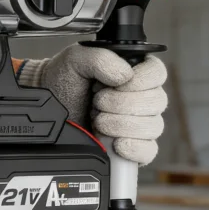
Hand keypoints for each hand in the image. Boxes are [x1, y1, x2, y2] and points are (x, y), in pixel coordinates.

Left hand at [17, 45, 166, 164]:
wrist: (51, 106)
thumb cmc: (65, 80)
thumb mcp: (77, 59)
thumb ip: (101, 58)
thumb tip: (125, 76)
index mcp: (136, 70)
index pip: (157, 73)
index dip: (139, 81)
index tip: (116, 84)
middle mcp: (143, 96)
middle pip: (155, 102)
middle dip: (122, 104)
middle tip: (97, 102)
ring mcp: (140, 123)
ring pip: (152, 126)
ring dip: (121, 124)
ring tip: (99, 120)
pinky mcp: (134, 146)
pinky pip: (148, 150)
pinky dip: (133, 148)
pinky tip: (116, 143)